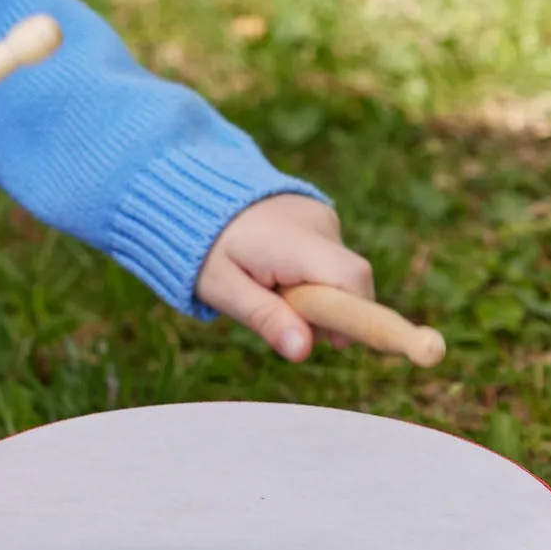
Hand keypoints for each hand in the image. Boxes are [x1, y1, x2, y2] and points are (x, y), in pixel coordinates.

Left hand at [196, 195, 372, 363]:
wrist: (196, 198)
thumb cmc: (206, 249)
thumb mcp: (224, 289)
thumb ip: (265, 318)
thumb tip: (303, 351)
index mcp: (293, 240)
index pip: (352, 277)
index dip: (353, 314)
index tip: (332, 342)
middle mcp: (318, 222)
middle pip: (349, 281)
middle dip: (326, 311)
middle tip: (280, 313)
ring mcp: (323, 216)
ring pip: (339, 273)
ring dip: (315, 294)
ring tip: (270, 287)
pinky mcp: (322, 217)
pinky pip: (329, 259)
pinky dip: (310, 276)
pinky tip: (278, 271)